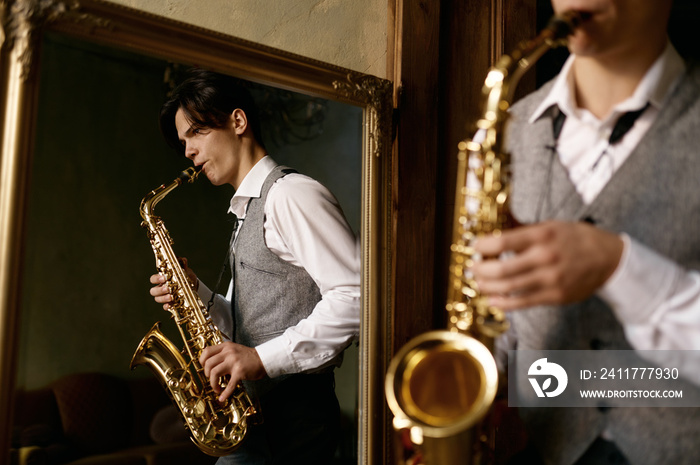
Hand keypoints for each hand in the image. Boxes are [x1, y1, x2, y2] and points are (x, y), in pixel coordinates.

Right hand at [148, 257, 197, 309]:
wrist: (194, 288)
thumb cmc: (187, 278)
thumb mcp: (186, 271)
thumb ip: (183, 265)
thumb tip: (183, 259)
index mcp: (162, 279)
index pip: (153, 279)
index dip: (156, 279)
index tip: (164, 278)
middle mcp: (161, 288)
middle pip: (153, 291)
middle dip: (159, 290)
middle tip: (167, 288)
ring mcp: (165, 297)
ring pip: (157, 299)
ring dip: (163, 298)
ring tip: (171, 297)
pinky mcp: (170, 304)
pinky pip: (165, 307)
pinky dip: (166, 306)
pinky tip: (170, 305)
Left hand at [199, 342, 266, 401]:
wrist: (264, 359)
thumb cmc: (248, 357)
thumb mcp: (234, 349)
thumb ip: (223, 354)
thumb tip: (210, 365)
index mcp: (226, 346)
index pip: (206, 351)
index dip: (202, 361)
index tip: (205, 368)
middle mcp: (228, 352)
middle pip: (208, 364)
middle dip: (207, 374)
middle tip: (212, 379)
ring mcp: (234, 362)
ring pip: (214, 373)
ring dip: (213, 384)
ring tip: (217, 388)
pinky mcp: (239, 372)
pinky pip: (229, 385)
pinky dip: (225, 393)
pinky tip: (222, 398)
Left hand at [471, 220, 623, 309]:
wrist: (609, 258)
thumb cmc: (575, 239)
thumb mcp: (551, 226)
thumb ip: (524, 234)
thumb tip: (492, 241)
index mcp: (542, 235)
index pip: (502, 242)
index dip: (482, 246)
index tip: (475, 247)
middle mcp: (546, 257)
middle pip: (501, 269)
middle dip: (480, 270)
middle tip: (473, 268)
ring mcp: (551, 279)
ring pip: (508, 288)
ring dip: (487, 287)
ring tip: (479, 283)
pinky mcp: (555, 296)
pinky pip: (522, 303)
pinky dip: (502, 303)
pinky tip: (492, 299)